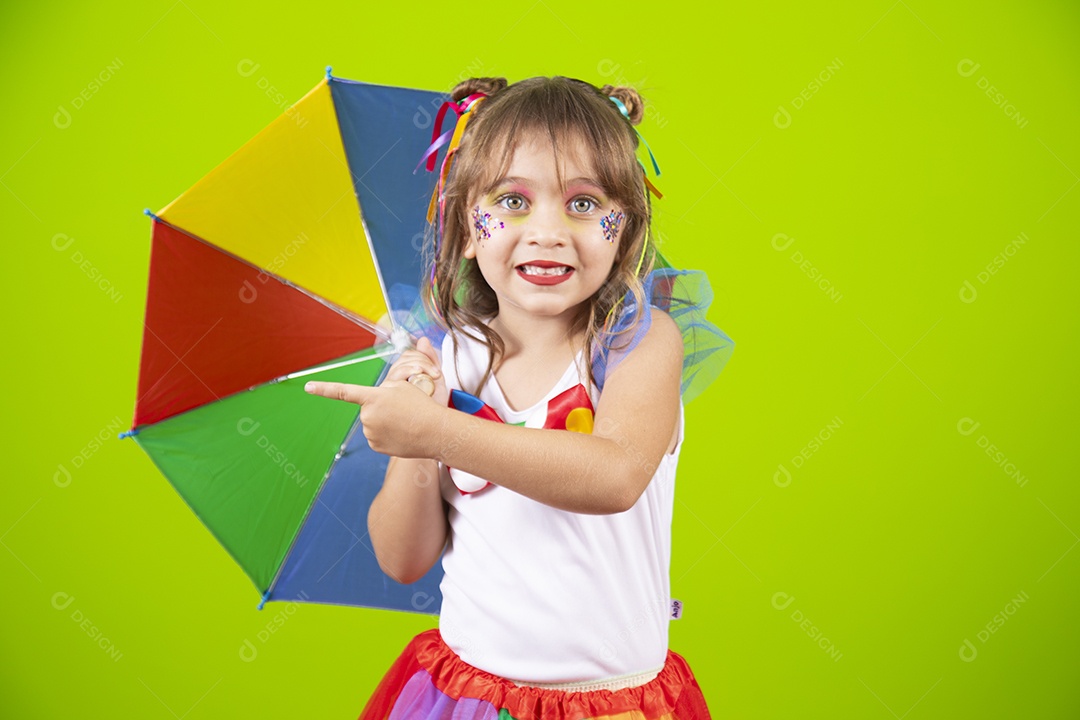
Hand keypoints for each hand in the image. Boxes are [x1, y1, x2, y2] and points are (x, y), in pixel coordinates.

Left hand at [303, 336, 448, 457]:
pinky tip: (401, 433)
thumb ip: (385, 389)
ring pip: (372, 422)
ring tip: (404, 422)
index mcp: (373, 397)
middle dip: (381, 407)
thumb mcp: (405, 386)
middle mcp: (367, 416)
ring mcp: (370, 433)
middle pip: (368, 407)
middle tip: (402, 409)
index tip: (308, 387)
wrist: (435, 432)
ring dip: (384, 421)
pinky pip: (376, 436)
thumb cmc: (422, 406)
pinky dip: (387, 434)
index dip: (324, 389)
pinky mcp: (376, 446)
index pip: (343, 391)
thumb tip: (371, 403)